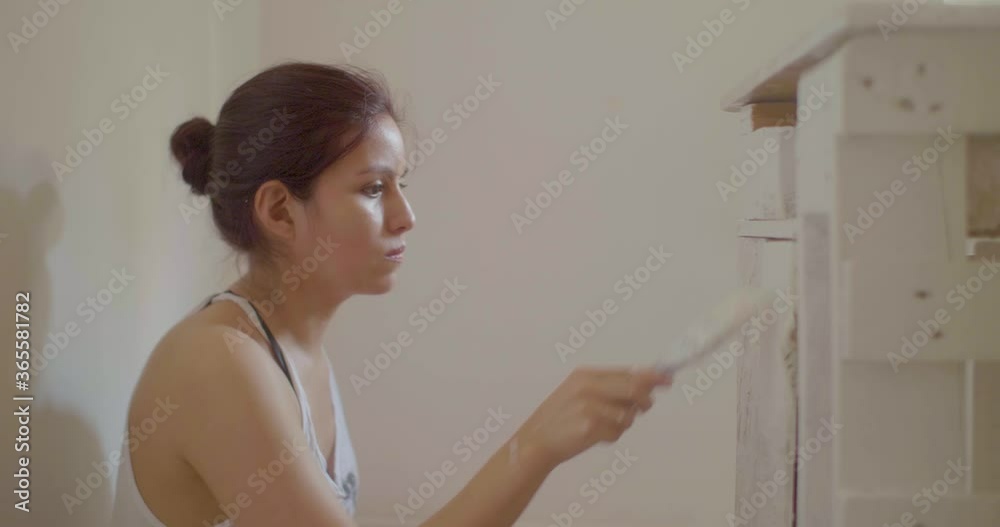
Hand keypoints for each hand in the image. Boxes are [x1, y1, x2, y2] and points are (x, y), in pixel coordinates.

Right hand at [512, 366, 671, 469]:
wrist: (536, 441)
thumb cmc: (561, 417)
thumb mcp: (578, 392)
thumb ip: (608, 386)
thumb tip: (646, 383)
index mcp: (586, 375)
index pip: (628, 372)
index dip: (652, 376)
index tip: (668, 379)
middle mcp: (588, 387)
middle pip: (634, 388)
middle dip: (646, 400)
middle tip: (646, 407)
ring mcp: (589, 407)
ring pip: (628, 414)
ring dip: (624, 423)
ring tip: (605, 425)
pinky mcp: (590, 427)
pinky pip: (618, 432)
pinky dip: (613, 436)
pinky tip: (596, 436)